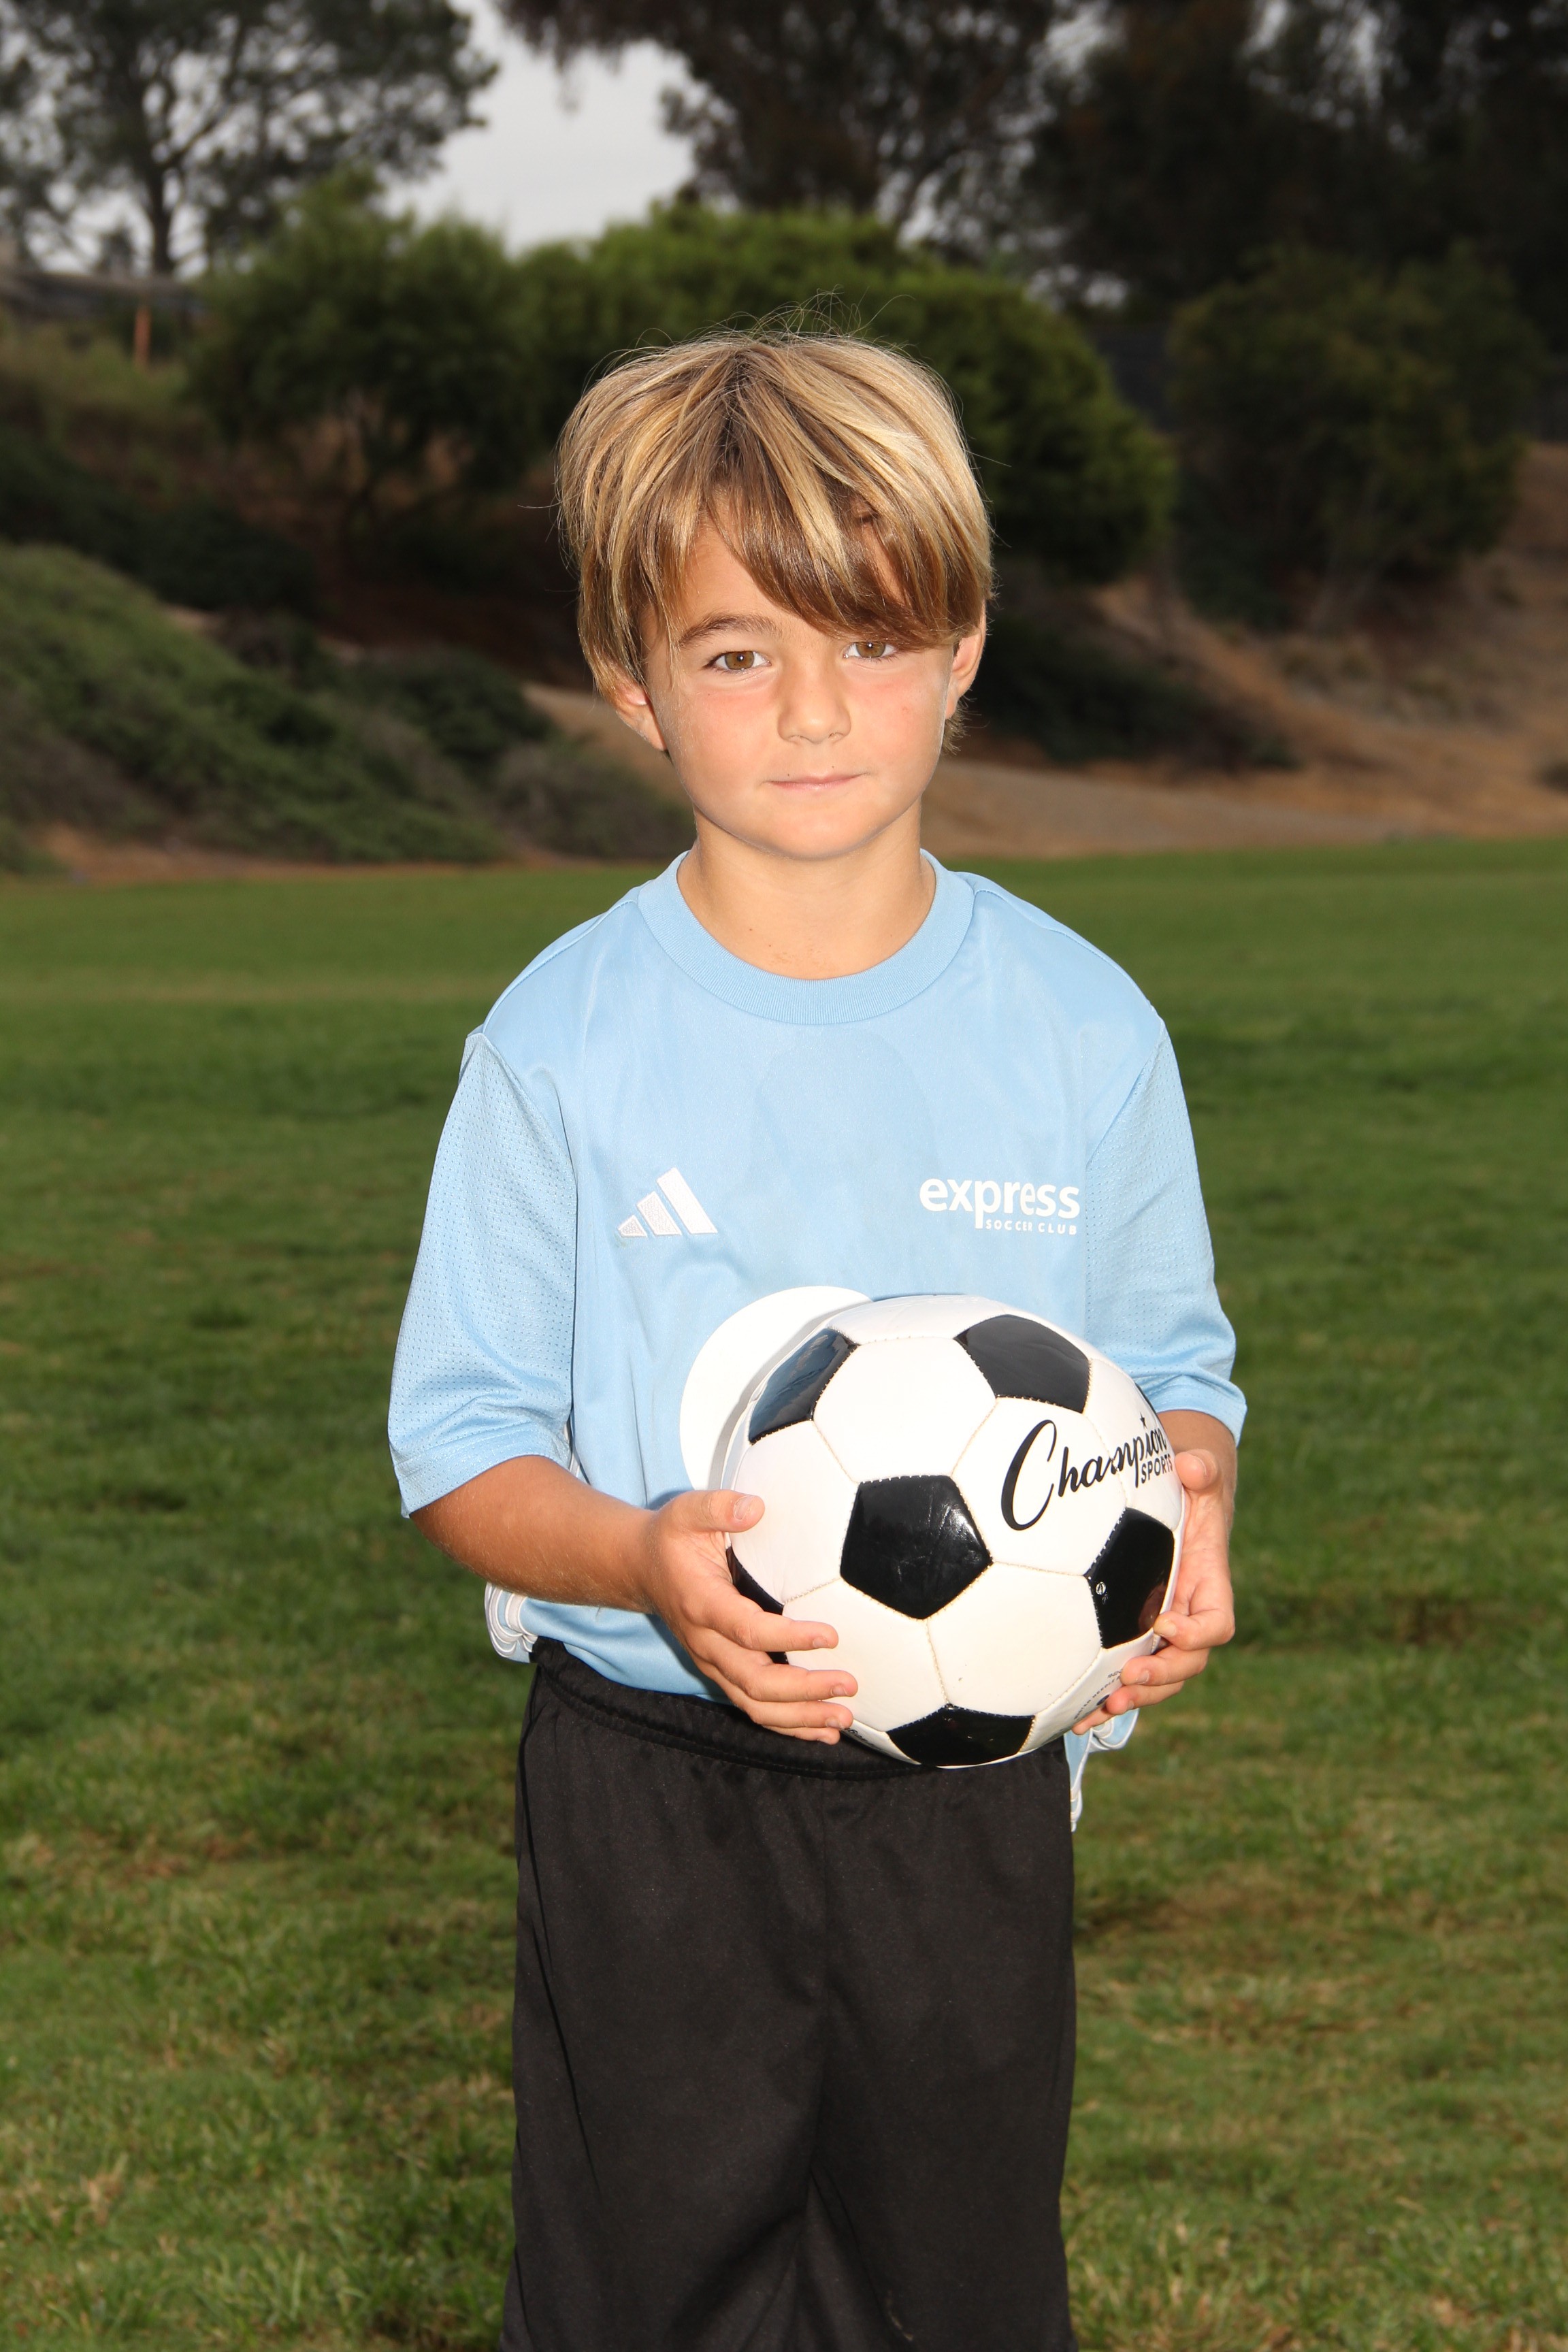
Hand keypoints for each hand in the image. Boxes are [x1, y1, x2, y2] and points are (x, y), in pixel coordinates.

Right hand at [636, 1490, 858, 1742]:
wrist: (640, 1569)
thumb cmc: (672, 1539)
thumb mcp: (687, 1511)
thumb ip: (719, 1507)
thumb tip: (756, 1508)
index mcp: (702, 1604)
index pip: (747, 1630)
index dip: (789, 1637)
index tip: (831, 1636)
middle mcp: (705, 1643)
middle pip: (755, 1682)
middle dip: (804, 1689)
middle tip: (848, 1684)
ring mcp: (712, 1663)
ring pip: (754, 1704)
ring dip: (800, 1717)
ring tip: (842, 1718)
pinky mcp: (721, 1672)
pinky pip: (753, 1706)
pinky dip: (788, 1723)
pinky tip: (822, 1730)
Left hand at [1072, 1440, 1235, 1733]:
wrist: (1178, 1496)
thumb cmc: (1189, 1485)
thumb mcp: (1200, 1472)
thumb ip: (1200, 1470)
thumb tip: (1192, 1465)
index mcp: (1209, 1584)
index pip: (1217, 1622)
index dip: (1196, 1632)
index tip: (1164, 1624)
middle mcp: (1189, 1614)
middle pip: (1188, 1662)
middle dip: (1162, 1676)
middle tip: (1129, 1679)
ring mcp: (1163, 1629)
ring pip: (1159, 1678)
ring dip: (1134, 1697)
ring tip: (1102, 1709)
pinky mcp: (1135, 1634)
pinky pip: (1126, 1674)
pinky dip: (1105, 1697)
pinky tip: (1075, 1716)